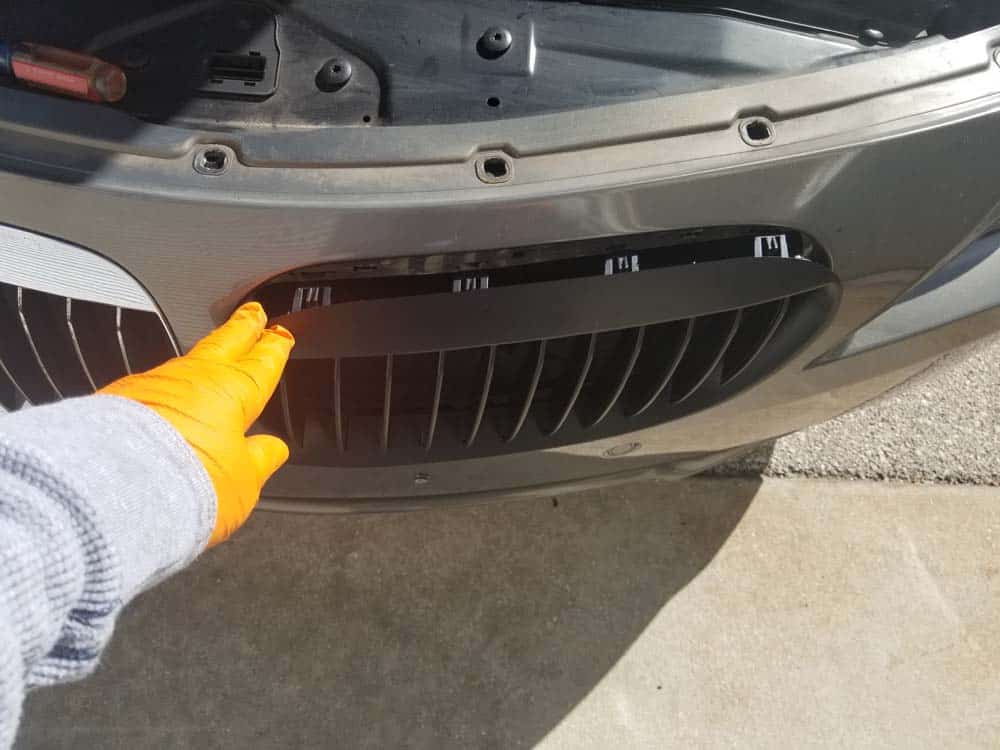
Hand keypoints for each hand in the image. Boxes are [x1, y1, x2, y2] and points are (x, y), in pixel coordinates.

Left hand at [100, 302, 293, 545]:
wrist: (114, 487)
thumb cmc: (186, 484)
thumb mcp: (242, 482)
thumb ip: (259, 461)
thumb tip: (273, 449)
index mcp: (234, 390)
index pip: (261, 363)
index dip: (272, 347)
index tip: (279, 334)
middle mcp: (194, 378)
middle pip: (224, 343)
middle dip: (242, 327)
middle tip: (252, 312)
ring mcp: (153, 385)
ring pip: (186, 362)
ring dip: (202, 356)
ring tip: (212, 355)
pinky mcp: (118, 398)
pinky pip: (151, 385)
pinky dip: (166, 387)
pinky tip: (166, 395)